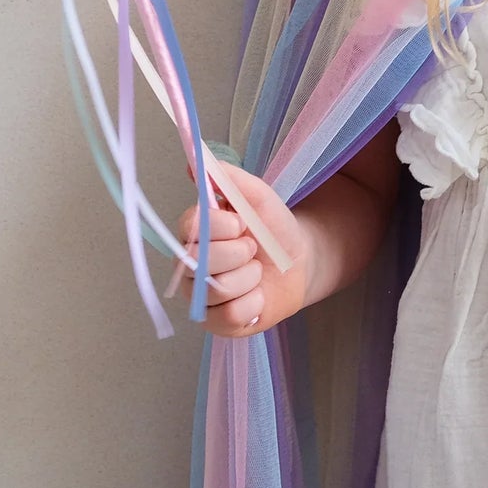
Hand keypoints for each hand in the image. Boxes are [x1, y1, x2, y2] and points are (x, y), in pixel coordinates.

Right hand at [175, 162, 309, 338]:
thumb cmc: (272, 227)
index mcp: (193, 233)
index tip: (241, 222)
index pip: (190, 228)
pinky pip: (228, 316)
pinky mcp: (216, 324)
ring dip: (249, 277)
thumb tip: (193, 163)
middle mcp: (189, 266)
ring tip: (257, 271)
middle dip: (239, 252)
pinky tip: (258, 295)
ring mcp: (200, 298)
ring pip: (216, 290)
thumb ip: (227, 178)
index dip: (220, 225)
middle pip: (199, 263)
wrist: (299, 260)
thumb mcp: (256, 195)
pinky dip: (253, 303)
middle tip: (253, 248)